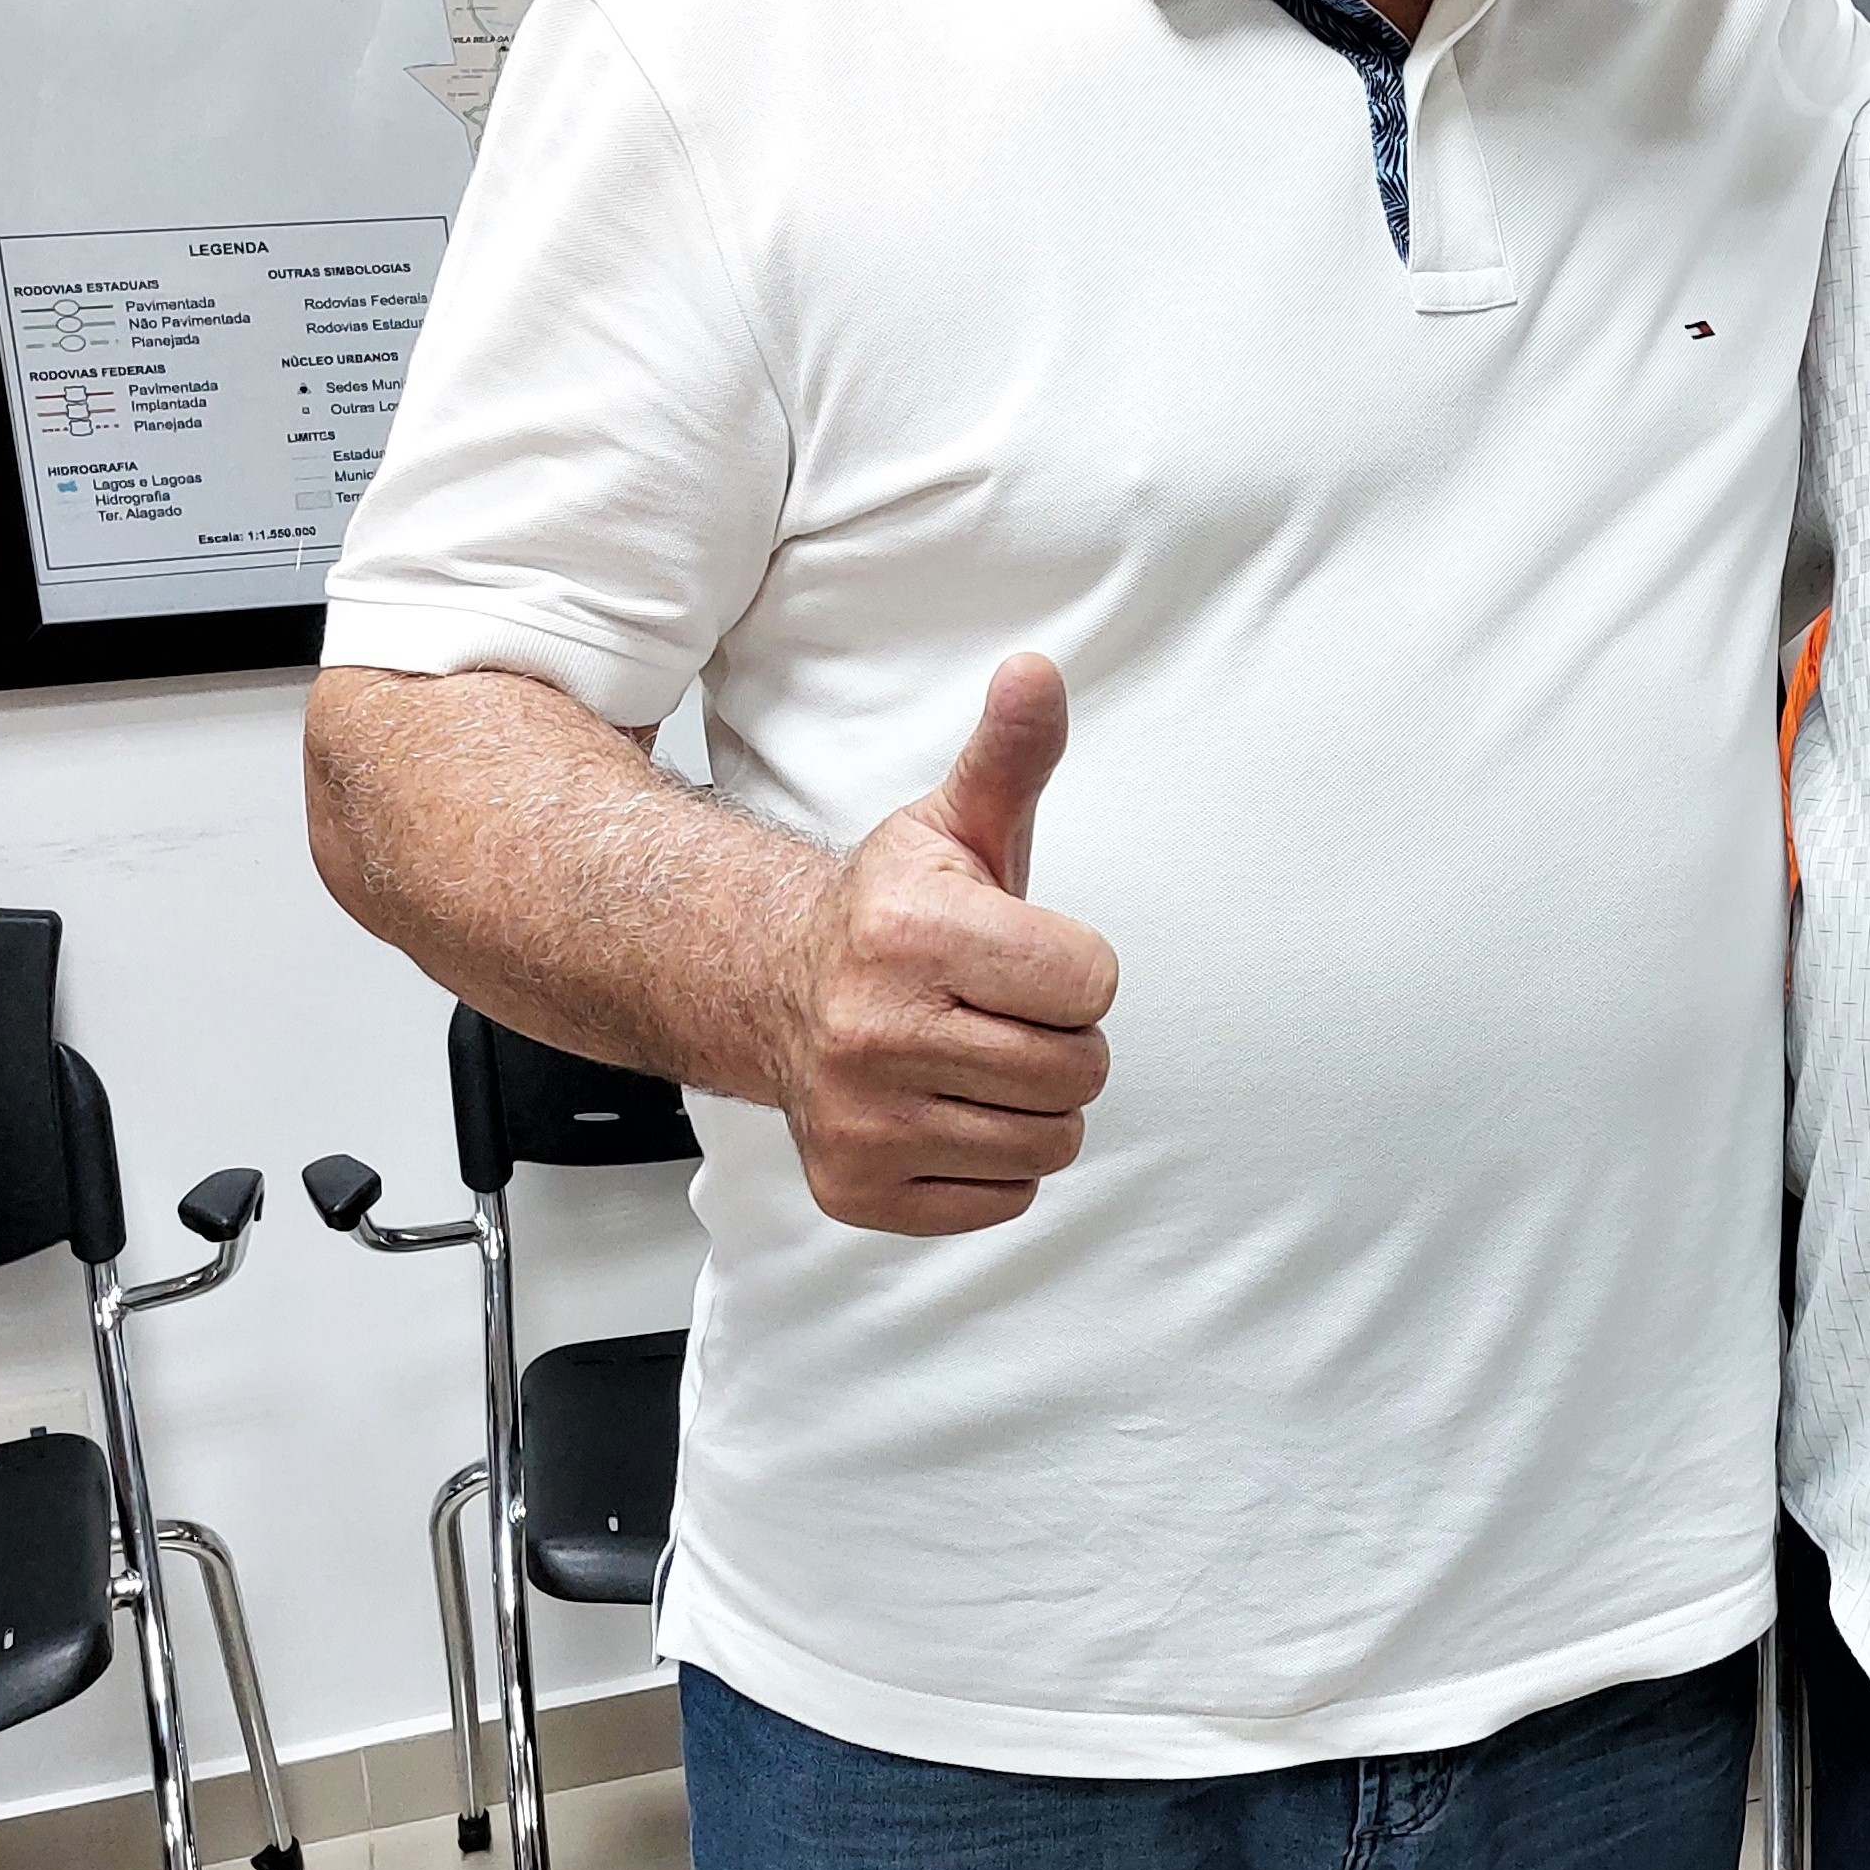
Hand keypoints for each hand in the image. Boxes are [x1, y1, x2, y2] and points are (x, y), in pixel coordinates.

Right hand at [768, 654, 1118, 1234]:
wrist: (779, 986)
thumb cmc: (898, 909)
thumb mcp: (958, 823)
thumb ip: (1013, 753)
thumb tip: (1038, 671)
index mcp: (912, 931)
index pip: (1091, 983)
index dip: (1075, 967)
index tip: (1025, 952)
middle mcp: (873, 1029)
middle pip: (1078, 1069)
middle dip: (1061, 1037)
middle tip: (1003, 1009)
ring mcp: (860, 1120)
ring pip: (1050, 1141)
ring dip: (1034, 1102)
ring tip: (978, 1054)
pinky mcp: (857, 1190)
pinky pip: (1004, 1198)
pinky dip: (994, 1162)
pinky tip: (948, 1105)